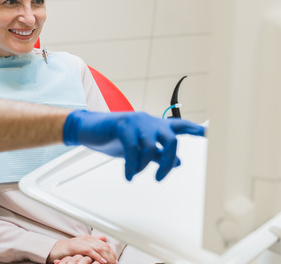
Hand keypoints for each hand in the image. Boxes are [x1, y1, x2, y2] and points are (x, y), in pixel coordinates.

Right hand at [47, 235, 116, 263]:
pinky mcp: (75, 247)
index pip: (104, 244)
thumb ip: (93, 242)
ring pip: (98, 248)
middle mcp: (86, 238)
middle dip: (111, 255)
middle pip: (103, 245)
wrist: (54, 250)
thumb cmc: (68, 250)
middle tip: (115, 262)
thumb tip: (104, 238)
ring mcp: (80, 242)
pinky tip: (102, 262)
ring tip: (111, 263)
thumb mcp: (82, 246)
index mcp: (88, 238)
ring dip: (106, 257)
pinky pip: (89, 251)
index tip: (116, 259)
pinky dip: (97, 257)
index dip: (111, 252)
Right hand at [63, 110, 205, 180]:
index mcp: (154, 124)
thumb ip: (157, 153)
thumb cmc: (114, 136)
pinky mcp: (122, 126)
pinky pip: (133, 149)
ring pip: (151, 146)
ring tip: (137, 174)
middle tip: (159, 177)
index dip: (197, 130)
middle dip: (167, 161)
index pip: (180, 126)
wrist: (88, 128)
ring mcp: (135, 122)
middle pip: (170, 139)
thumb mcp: (138, 147)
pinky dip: (132, 166)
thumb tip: (177, 162)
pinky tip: (129, 175)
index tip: (211, 135)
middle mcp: (148, 120)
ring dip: (145, 166)